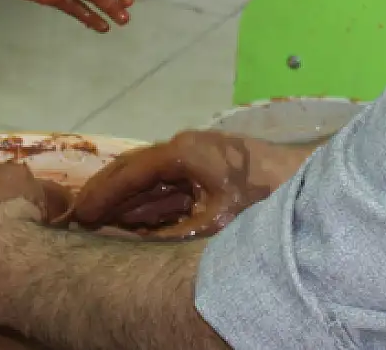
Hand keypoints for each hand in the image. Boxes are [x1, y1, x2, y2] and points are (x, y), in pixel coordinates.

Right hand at [70, 130, 310, 240]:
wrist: (308, 182)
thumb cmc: (261, 199)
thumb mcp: (209, 222)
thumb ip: (166, 230)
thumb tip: (127, 237)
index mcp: (182, 152)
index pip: (129, 172)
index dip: (101, 195)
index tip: (77, 215)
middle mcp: (185, 147)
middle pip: (135, 171)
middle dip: (107, 195)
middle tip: (77, 219)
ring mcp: (199, 156)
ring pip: (151, 179)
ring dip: (127, 201)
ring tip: (98, 223)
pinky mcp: (211, 169)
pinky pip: (170, 185)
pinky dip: (149, 202)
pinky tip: (136, 222)